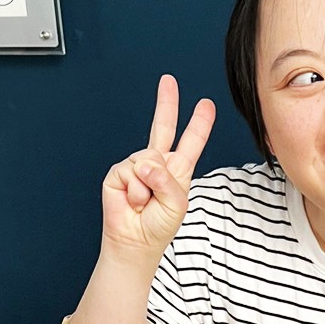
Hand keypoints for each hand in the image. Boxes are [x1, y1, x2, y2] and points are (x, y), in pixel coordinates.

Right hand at [100, 75, 215, 264]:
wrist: (135, 242)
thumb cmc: (159, 226)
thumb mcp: (178, 203)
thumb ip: (169, 179)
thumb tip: (148, 163)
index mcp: (177, 170)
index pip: (190, 142)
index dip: (199, 124)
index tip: (206, 105)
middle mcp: (157, 163)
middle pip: (163, 126)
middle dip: (167, 103)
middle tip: (168, 81)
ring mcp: (137, 166)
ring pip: (148, 159)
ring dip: (150, 185)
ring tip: (146, 201)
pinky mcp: (118, 172)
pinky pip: (131, 171)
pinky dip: (136, 189)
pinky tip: (133, 200)